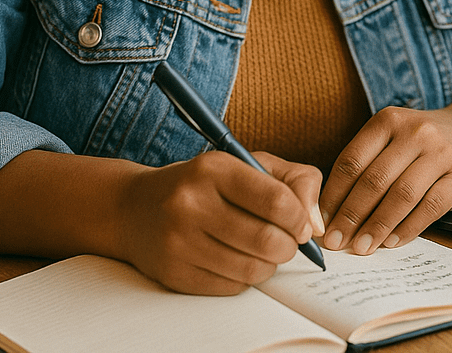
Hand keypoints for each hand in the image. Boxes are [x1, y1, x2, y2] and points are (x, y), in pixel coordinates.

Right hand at [117, 150, 323, 294]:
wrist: (134, 208)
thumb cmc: (204, 184)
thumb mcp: (247, 164)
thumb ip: (294, 181)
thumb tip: (316, 224)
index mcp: (214, 168)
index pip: (275, 200)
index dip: (299, 218)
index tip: (302, 225)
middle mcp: (192, 203)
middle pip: (267, 240)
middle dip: (289, 247)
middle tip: (288, 243)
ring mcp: (180, 241)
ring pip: (253, 269)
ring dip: (270, 265)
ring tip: (264, 251)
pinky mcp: (174, 273)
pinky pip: (231, 287)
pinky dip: (245, 278)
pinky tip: (237, 260)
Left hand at [318, 105, 451, 255]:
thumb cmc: (419, 143)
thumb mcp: (390, 138)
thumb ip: (365, 165)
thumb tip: (331, 211)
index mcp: (388, 120)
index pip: (352, 161)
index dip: (334, 195)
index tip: (322, 221)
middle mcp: (414, 132)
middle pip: (374, 179)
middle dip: (351, 216)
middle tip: (337, 241)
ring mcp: (440, 152)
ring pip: (402, 195)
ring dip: (378, 225)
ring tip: (363, 247)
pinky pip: (430, 207)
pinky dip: (409, 228)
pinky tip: (393, 242)